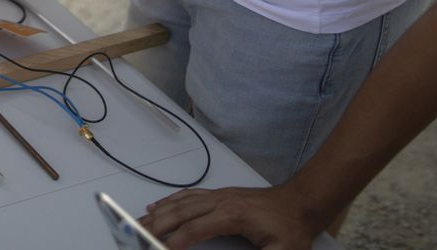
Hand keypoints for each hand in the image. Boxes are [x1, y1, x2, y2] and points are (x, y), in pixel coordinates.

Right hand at [141, 184, 323, 249]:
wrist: (300, 202)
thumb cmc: (291, 227)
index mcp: (231, 215)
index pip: (194, 229)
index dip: (175, 242)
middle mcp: (220, 202)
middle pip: (180, 212)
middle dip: (155, 225)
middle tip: (136, 236)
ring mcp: (218, 196)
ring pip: (180, 202)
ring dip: (158, 213)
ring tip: (138, 223)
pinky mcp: (220, 195)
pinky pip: (188, 195)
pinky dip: (169, 200)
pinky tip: (158, 206)